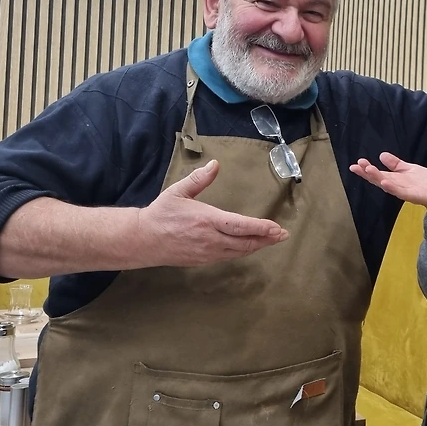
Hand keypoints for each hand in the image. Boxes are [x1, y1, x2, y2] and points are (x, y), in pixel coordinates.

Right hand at [138, 160, 288, 265]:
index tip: (276, 228)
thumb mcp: (178, 192)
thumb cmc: (161, 214)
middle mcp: (210, 239)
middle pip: (245, 242)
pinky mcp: (203, 260)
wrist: (143, 240)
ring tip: (272, 240)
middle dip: (266, 239)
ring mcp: (208, 252)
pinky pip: (229, 256)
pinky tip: (250, 247)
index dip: (260, 228)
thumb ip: (199, 179)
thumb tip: (215, 165)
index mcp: (206, 220)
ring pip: (239, 251)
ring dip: (257, 246)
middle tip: (283, 235)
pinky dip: (243, 251)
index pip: (240, 226)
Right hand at [349, 153, 426, 219]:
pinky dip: (393, 189)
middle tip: (357, 166)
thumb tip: (381, 155)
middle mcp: (398, 187)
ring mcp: (406, 193)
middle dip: (368, 173)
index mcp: (396, 180)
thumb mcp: (410, 170)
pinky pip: (402, 193)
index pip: (379, 175)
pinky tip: (386, 183)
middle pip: (380, 180)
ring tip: (368, 170)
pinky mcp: (416, 197)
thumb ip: (396, 164)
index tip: (355, 164)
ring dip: (378, 179)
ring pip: (389, 186)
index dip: (367, 170)